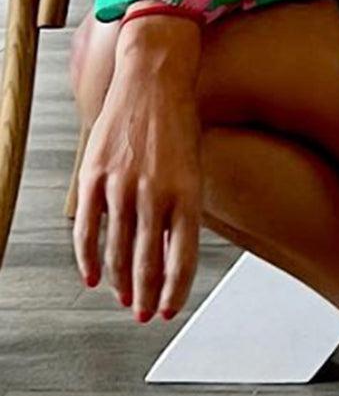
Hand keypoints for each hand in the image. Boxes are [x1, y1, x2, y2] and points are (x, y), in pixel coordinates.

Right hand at [73, 17, 203, 322]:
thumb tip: (170, 253)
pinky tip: (94, 278)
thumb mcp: (194, 170)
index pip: (181, 259)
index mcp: (187, 195)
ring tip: (126, 302)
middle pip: (148, 262)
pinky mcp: (94, 175)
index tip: (170, 311)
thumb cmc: (179, 125)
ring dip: (122, 283)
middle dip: (147, 296)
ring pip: (117, 251)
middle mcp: (154, 193)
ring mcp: (121, 185)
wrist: (154, 79)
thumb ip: (182, 211)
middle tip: (146, 316)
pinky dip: (88, 257)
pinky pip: (88, 228)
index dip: (175, 292)